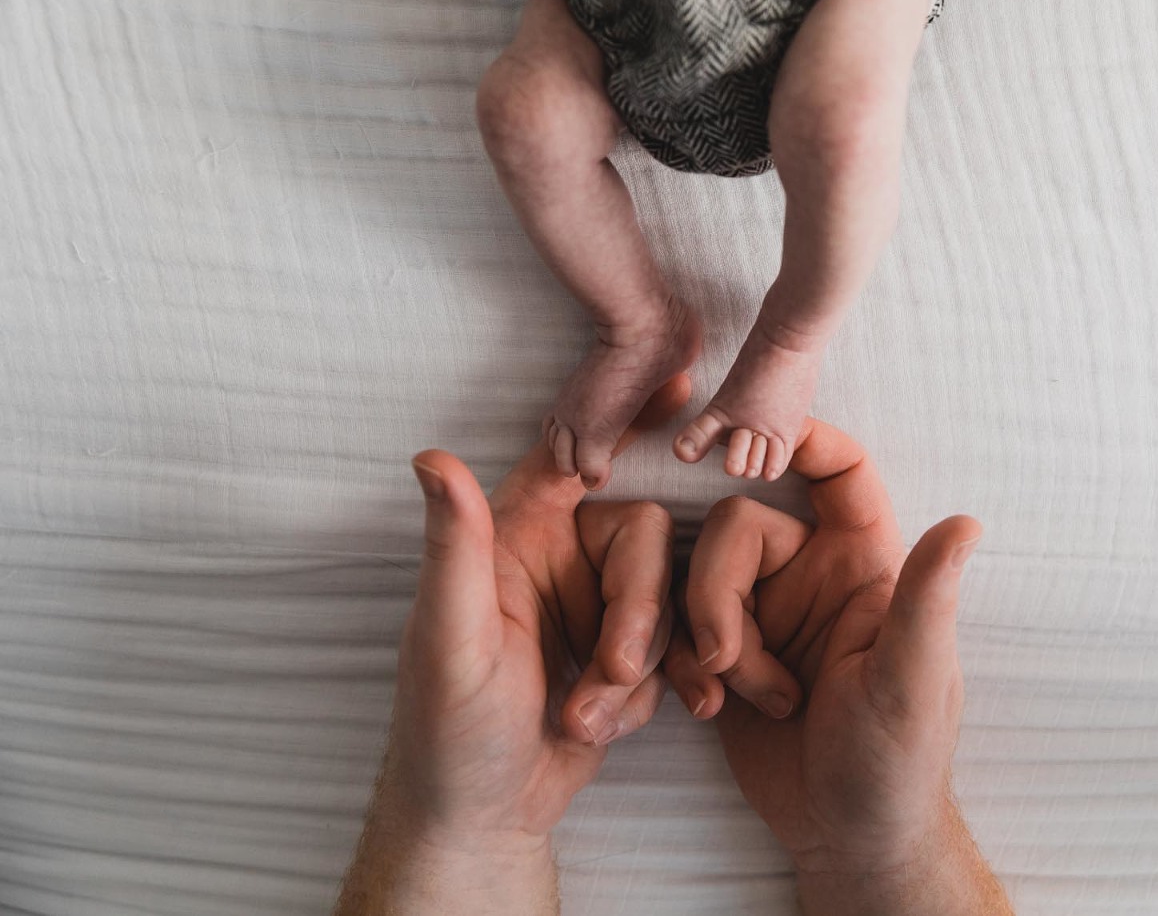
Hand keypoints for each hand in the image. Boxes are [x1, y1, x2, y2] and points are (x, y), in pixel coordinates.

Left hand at [334, 375, 690, 914]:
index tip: (682, 385)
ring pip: (668, 599)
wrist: (483, 818)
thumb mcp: (451, 637)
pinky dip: (650, 693)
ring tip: (589, 718)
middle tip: (610, 673)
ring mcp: (595, 607)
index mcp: (514, 537)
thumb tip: (429, 456)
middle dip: (638, 614)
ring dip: (639, 667)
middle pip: (645, 541)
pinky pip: (673, 647)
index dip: (624, 421)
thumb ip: (455, 546)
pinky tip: (607, 728)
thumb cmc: (447, 729)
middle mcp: (560, 559)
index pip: (573, 457)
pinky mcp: (624, 653)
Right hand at [663, 419, 1010, 914]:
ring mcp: (764, 613)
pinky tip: (709, 711)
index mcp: (865, 563)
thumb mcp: (911, 680)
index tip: (748, 442)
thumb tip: (968, 523)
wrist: (845, 836)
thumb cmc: (897, 762)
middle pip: (738, 526)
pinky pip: (678, 628)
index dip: (799, 438)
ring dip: (710, 641)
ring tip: (750, 699)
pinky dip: (684, 667)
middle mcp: (811, 574)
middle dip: (719, 593)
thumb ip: (927, 600)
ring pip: (698, 577)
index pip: (839, 472)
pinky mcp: (725, 654)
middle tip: (735, 663)